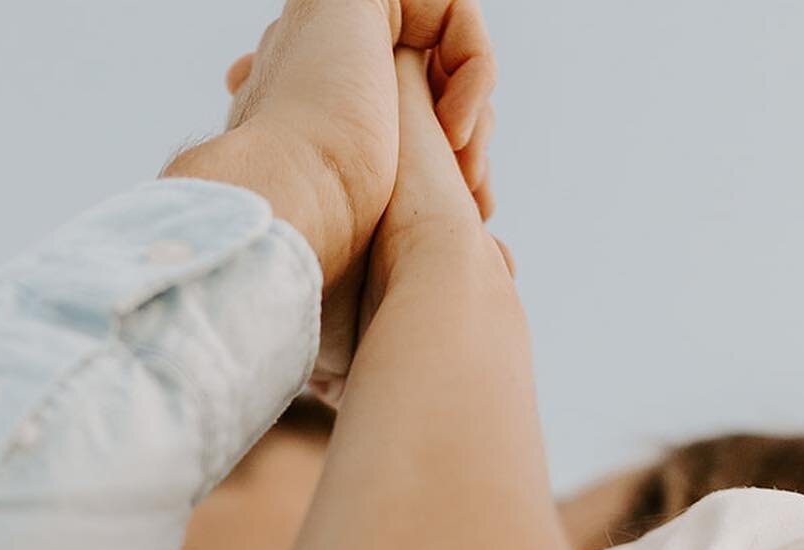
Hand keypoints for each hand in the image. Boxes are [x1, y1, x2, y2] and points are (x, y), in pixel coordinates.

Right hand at [170, 0, 497, 400]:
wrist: (299, 226)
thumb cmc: (325, 269)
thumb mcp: (388, 261)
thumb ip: (426, 247)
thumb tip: (505, 265)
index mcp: (310, 138)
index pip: (400, 134)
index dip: (449, 165)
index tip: (468, 204)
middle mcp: (318, 81)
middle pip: (428, 95)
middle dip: (467, 146)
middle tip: (473, 191)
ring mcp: (333, 36)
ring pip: (441, 58)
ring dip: (477, 117)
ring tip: (466, 170)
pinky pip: (451, 8)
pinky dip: (477, 65)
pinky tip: (458, 127)